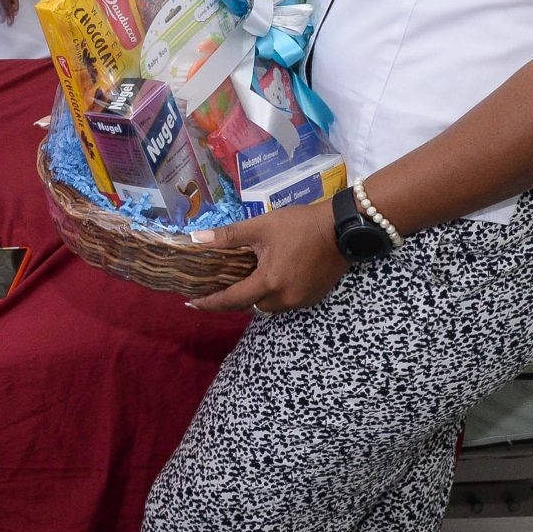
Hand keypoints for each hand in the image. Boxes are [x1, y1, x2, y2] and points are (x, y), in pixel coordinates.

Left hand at [187, 199, 349, 315]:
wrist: (342, 228)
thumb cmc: (299, 225)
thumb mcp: (261, 226)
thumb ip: (229, 235)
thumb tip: (196, 238)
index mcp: (269, 283)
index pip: (232, 299)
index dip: (210, 303)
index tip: (191, 304)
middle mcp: (284, 299)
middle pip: (250, 306)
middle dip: (231, 300)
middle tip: (214, 289)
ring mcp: (300, 301)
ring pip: (267, 306)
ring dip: (253, 298)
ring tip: (238, 283)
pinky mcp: (312, 298)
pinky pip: (284, 302)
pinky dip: (271, 295)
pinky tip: (266, 280)